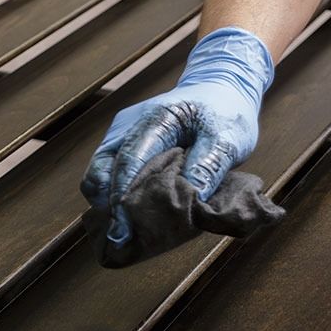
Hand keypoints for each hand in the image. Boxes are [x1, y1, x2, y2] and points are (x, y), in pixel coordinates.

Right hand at [80, 26, 273, 246]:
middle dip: (110, 207)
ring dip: (113, 204)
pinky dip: (121, 197)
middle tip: (122, 240)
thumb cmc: (226, 114)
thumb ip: (209, 165)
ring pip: (102, 176)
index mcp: (155, 119)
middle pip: (103, 171)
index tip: (121, 229)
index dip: (121, 198)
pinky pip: (113, 175)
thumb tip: (190, 198)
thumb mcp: (228, 138)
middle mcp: (130, 126)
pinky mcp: (127, 148)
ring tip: (129, 233)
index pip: (128, 160)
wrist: (220, 90)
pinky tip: (136, 217)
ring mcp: (124, 136)